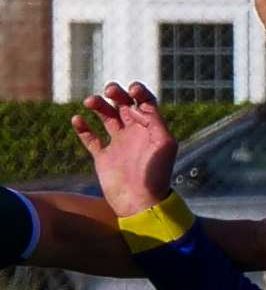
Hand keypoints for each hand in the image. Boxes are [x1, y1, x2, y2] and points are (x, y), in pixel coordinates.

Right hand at [76, 81, 177, 213]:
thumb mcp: (164, 144)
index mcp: (151, 129)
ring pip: (106, 117)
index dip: (139, 92)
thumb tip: (136, 106)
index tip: (132, 88)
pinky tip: (78, 119)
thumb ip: (154, 121)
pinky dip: (82, 127)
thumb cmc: (157, 173)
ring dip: (99, 106)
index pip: (146, 103)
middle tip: (109, 90)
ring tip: (90, 102)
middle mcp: (135, 134)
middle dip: (116, 95)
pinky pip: (90, 138)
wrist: (140, 201)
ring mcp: (118, 144)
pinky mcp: (103, 157)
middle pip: (124, 106)